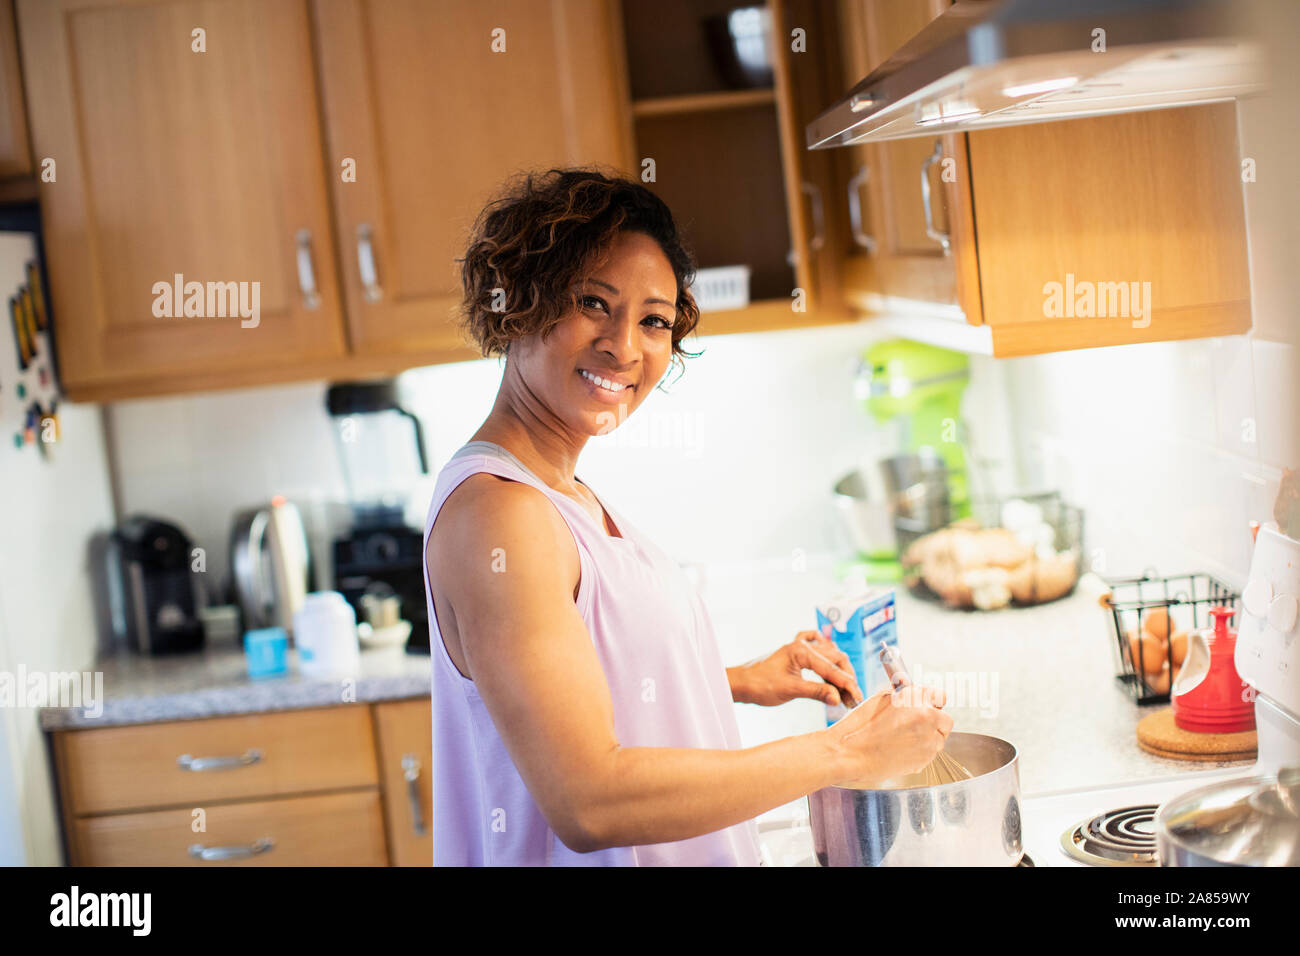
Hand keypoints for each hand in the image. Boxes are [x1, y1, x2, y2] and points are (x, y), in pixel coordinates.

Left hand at [730, 628, 861, 707]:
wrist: (741, 683)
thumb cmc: (760, 685)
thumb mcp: (790, 690)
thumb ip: (816, 692)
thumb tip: (838, 698)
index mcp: (801, 650)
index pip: (831, 668)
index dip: (847, 684)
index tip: (857, 698)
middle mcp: (802, 645)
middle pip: (835, 659)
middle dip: (846, 679)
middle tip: (853, 698)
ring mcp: (799, 648)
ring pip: (828, 657)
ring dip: (838, 673)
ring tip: (844, 693)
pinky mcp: (795, 655)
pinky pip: (817, 650)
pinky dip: (827, 658)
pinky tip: (832, 665)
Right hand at [825, 683, 951, 787]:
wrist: (850, 754)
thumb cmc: (860, 727)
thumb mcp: (881, 699)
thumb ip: (905, 696)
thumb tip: (915, 695)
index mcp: (917, 701)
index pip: (939, 695)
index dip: (931, 699)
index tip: (927, 702)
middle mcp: (927, 722)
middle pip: (945, 719)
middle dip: (935, 720)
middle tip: (919, 721)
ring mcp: (928, 744)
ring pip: (939, 739)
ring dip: (928, 736)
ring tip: (905, 737)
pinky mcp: (924, 762)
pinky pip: (929, 753)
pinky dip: (920, 751)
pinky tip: (901, 749)